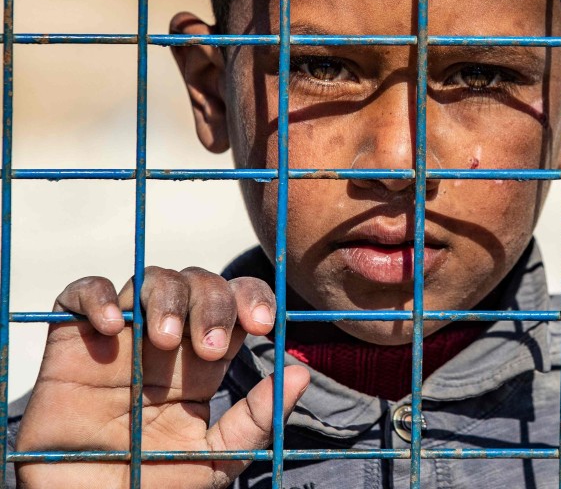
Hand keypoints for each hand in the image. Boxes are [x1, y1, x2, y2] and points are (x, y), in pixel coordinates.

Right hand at [15, 267, 309, 488]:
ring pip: (150, 280)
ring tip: (166, 340)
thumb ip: (258, 418)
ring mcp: (121, 339)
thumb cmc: (154, 486)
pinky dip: (98, 297)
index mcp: (205, 361)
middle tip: (212, 346)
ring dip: (167, 298)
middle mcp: (166, 341)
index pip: (236, 303)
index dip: (252, 298)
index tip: (263, 323)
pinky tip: (113, 326)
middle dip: (213, 303)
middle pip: (199, 284)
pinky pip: (78, 295)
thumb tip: (302, 371)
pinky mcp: (71, 344)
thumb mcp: (217, 458)